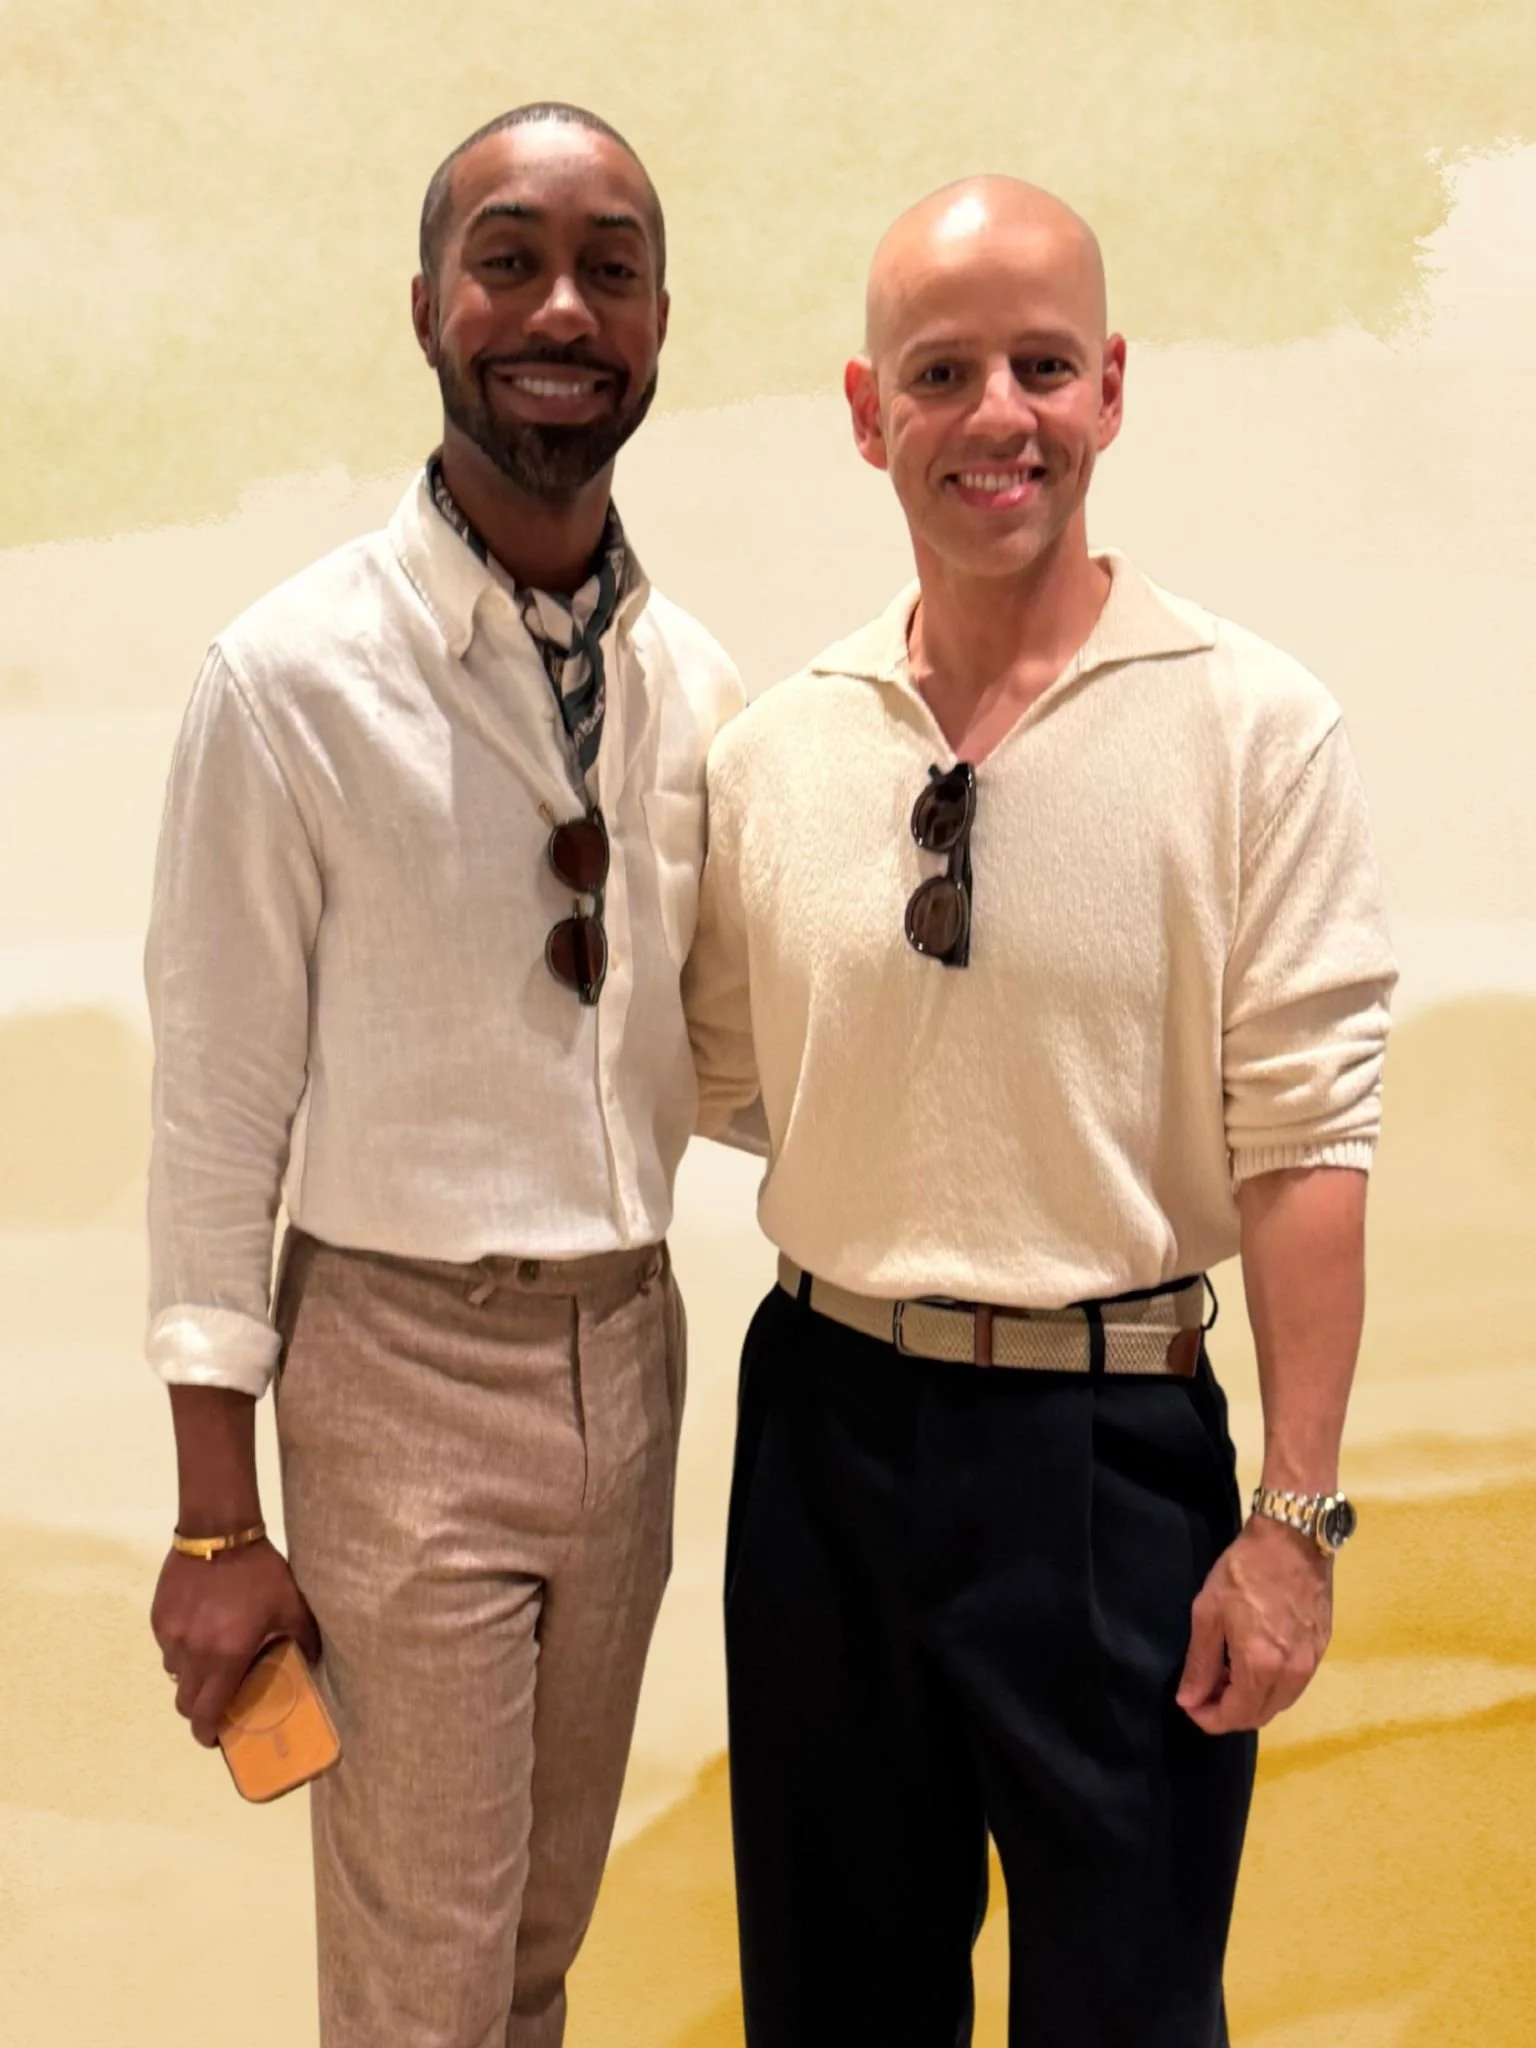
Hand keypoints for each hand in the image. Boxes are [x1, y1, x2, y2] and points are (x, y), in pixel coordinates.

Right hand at [151, 1539, 321, 1746]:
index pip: (206, 1713)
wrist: (218, 1533)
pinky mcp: (158, 1618)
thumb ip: (304, 1636)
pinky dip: (181, 1648)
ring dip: (190, 1676)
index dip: (207, 1734)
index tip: (216, 1738)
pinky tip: (199, 1629)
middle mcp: (193, 1653)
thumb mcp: (290, 1604)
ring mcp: (171, 1636)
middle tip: (215, 1703)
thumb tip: (315, 1659)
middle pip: (185, 1702)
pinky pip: (167, 1646)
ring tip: (210, 1659)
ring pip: (175, 1674)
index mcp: (226, 1656)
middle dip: (199, 1710)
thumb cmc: (259, 1571)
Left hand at [1176, 1515, 1331, 1733]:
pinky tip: (1253, 1663)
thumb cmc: (1243, 1571)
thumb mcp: (1208, 1612)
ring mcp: (1311, 1664)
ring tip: (1227, 1674)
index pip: (1235, 1716)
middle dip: (1228, 1712)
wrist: (1291, 1539)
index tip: (1190, 1704)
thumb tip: (1189, 1701)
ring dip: (1250, 1701)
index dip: (1208, 1719)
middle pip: (1258, 1717)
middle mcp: (1291, 1675)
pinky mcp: (1321, 1650)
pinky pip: (1293, 1685)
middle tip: (1206, 1689)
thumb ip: (1200, 1663)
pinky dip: (1271, 1686)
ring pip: (1278, 1704)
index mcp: (1260, 1666)